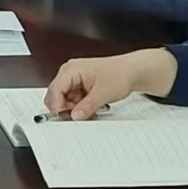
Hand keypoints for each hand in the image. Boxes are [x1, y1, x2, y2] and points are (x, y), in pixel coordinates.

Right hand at [46, 50, 177, 118]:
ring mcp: (73, 78)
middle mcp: (69, 72)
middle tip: (81, 115)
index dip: (58, 106)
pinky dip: (79, 106)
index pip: (55, 90)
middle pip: (56, 95)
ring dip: (74, 108)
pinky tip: (91, 107)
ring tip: (91, 110)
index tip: (66, 118)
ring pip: (63, 99)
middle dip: (66, 108)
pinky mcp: (78, 84)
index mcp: (71, 69)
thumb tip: (75, 116)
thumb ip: (87, 106)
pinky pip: (72, 99)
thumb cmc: (121, 74)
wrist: (132, 71)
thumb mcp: (104, 93)